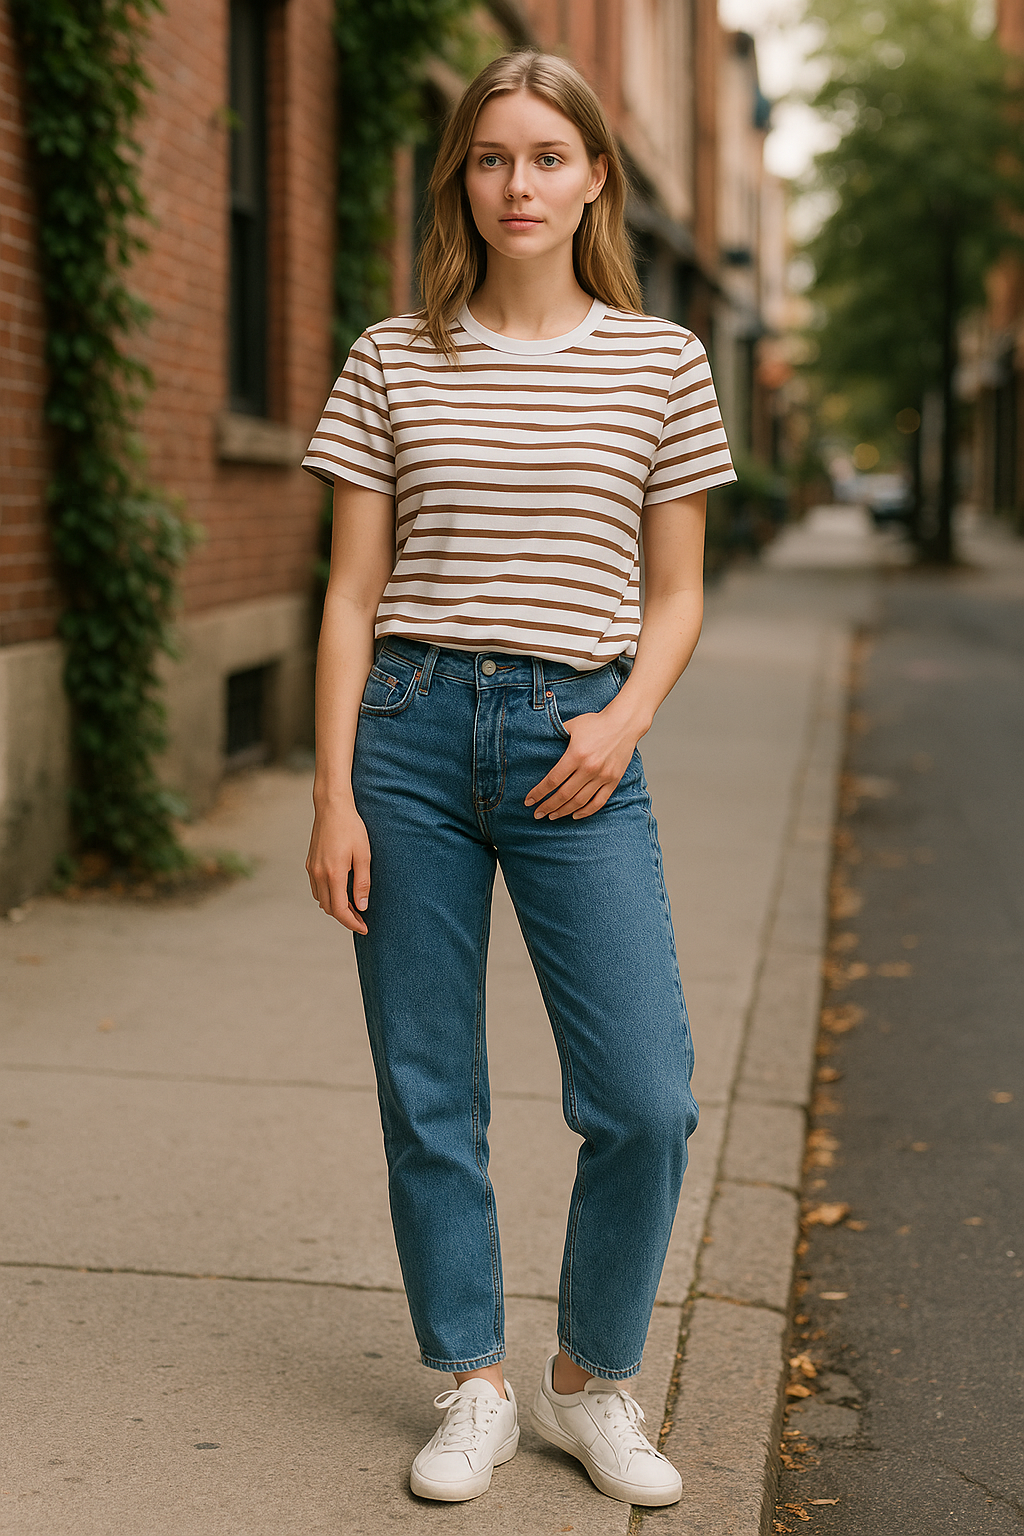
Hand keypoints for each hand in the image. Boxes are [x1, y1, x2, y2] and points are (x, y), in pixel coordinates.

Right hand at [306, 799, 370, 932]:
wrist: (332, 807)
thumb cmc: (352, 828)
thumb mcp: (364, 855)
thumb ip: (362, 883)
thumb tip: (362, 906)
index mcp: (333, 873)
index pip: (340, 910)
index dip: (352, 923)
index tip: (365, 928)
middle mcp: (318, 874)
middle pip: (329, 908)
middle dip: (346, 918)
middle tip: (362, 919)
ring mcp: (312, 869)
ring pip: (321, 900)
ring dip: (336, 907)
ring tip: (354, 908)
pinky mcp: (310, 863)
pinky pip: (316, 889)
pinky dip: (327, 896)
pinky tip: (340, 893)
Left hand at [525, 706, 642, 820]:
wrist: (624, 723)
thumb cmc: (597, 723)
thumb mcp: (572, 725)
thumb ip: (555, 736)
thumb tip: (538, 746)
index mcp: (576, 754)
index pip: (553, 780)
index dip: (539, 793)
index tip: (529, 801)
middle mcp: (589, 768)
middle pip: (564, 795)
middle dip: (548, 807)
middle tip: (537, 813)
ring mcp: (603, 776)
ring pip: (579, 802)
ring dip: (563, 811)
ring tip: (552, 816)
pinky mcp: (613, 780)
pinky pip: (598, 802)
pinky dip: (586, 811)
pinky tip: (575, 815)